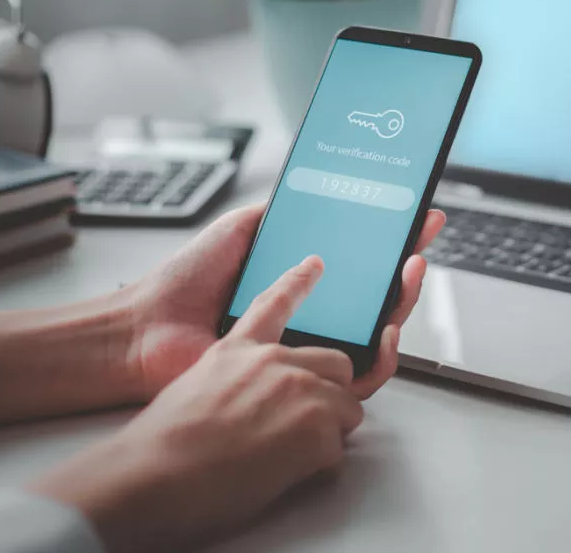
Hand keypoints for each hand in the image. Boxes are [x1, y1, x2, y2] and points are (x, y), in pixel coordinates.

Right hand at [34, 257, 361, 552]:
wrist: (153, 475)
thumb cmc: (161, 446)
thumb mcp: (194, 391)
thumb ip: (232, 384)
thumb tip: (249, 405)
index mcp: (238, 350)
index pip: (274, 304)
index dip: (296, 283)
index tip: (312, 265)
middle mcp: (273, 362)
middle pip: (337, 363)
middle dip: (331, 395)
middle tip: (298, 428)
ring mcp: (300, 388)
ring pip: (346, 408)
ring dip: (325, 435)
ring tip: (281, 459)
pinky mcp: (317, 423)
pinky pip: (339, 449)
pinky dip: (318, 468)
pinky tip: (279, 476)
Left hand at [126, 203, 444, 398]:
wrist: (150, 326)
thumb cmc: (185, 284)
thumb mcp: (238, 230)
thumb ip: (276, 214)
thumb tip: (312, 189)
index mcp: (299, 283)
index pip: (359, 263)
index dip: (392, 242)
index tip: (417, 217)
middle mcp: (312, 316)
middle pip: (379, 296)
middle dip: (408, 266)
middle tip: (421, 239)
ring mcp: (311, 348)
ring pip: (380, 333)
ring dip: (404, 301)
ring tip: (411, 270)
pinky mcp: (306, 382)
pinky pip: (363, 375)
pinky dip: (386, 352)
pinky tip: (389, 325)